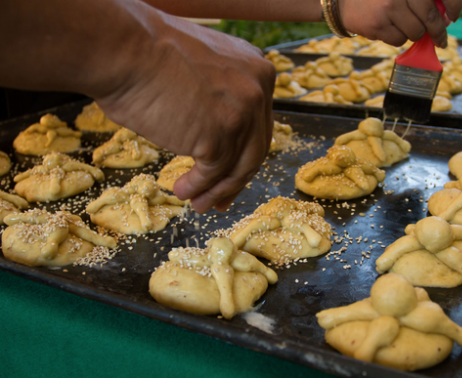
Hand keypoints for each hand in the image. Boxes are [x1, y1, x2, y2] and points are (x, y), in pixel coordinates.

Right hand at [96, 12, 274, 213]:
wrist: (124, 49)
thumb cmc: (147, 54)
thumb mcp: (204, 69)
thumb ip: (221, 95)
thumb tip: (216, 130)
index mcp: (257, 70)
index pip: (259, 123)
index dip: (243, 153)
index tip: (231, 172)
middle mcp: (258, 91)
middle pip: (254, 149)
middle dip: (235, 179)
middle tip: (220, 199)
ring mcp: (243, 114)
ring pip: (238, 167)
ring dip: (217, 190)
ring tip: (198, 205)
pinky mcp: (221, 137)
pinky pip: (213, 172)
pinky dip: (198, 186)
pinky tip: (181, 191)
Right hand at [340, 0, 461, 47]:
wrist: (344, 0)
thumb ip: (423, 0)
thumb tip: (446, 18)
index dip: (455, 7)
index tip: (454, 17)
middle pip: (431, 18)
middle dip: (437, 32)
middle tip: (440, 39)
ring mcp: (390, 8)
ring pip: (415, 32)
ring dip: (413, 33)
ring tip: (402, 25)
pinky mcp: (378, 25)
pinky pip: (398, 40)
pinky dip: (397, 38)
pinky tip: (387, 28)